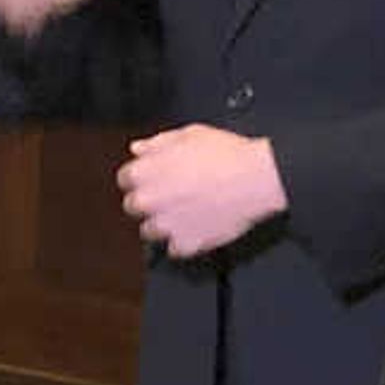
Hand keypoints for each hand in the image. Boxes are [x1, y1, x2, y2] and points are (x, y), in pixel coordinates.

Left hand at [118, 126, 285, 255]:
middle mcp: (148, 201)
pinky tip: (198, 229)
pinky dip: (185, 242)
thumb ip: (159, 143)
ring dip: (164, 224)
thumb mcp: (191, 134)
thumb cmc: (228, 155)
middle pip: (133, 206)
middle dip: (151, 202)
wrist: (258, 179)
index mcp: (144, 172)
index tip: (157, 178)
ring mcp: (166, 225)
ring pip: (150, 231)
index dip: (144, 177)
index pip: (126, 179)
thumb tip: (140, 149)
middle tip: (174, 196)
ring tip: (187, 214)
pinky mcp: (186, 243)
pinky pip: (176, 249)